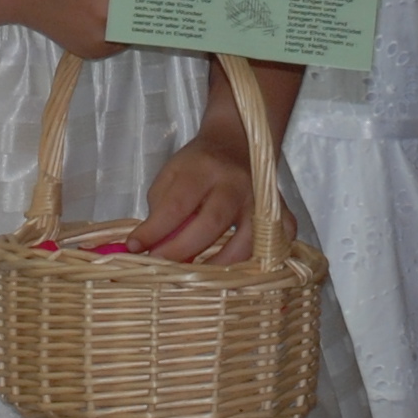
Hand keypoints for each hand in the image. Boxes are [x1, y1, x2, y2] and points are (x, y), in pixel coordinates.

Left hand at [132, 84, 267, 261]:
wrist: (238, 142)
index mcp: (204, 170)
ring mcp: (262, 200)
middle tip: (161, 266)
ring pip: (247, 240)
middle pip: (212, 223)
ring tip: (197, 275)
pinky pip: (275, 243)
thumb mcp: (171, 174)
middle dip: (183, 250)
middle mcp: (236, 184)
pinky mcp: (282, 213)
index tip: (135, 247)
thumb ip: (161, 209)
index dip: (155, 230)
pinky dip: (259, 260)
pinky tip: (237, 269)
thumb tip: (152, 247)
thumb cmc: (198, 164)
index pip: (177, 204)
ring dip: (220, 264)